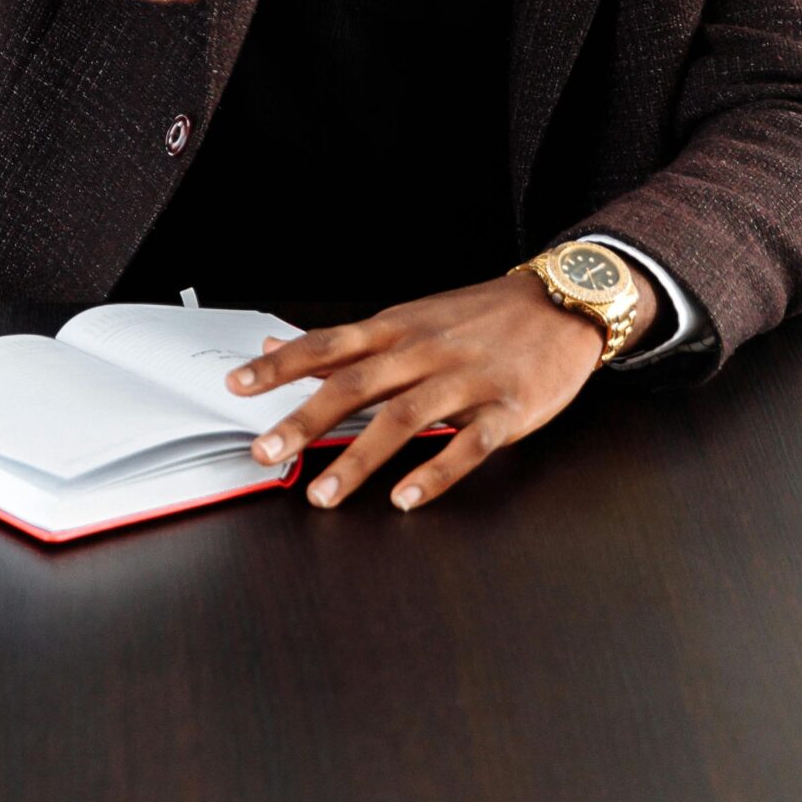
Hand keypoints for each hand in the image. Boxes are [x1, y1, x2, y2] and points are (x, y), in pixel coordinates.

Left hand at [223, 264, 658, 511]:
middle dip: (305, 421)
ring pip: (404, 418)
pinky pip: (469, 444)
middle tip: (265, 452)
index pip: (327, 345)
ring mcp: (467, 380)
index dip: (281, 366)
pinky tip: (406, 498)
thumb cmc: (481, 316)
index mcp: (398, 328)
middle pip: (355, 384)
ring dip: (359, 459)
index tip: (237, 385)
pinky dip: (435, 471)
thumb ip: (347, 340)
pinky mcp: (507, 408)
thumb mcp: (411, 316)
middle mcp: (425, 351)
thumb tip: (279, 346)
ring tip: (323, 494)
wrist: (565, 303)